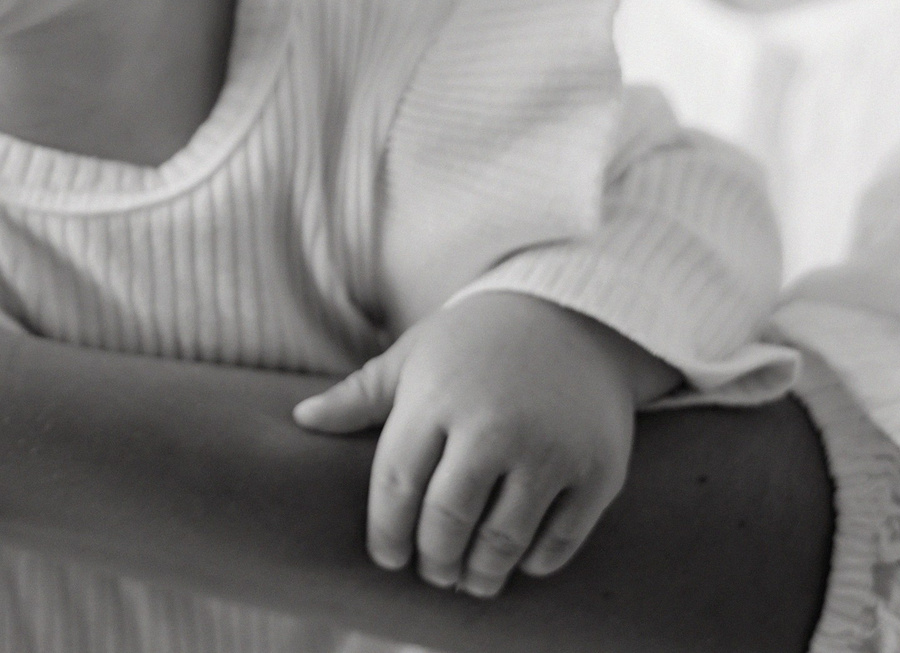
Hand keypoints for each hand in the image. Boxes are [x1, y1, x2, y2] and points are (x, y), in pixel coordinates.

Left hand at [291, 293, 675, 598]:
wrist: (573, 318)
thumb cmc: (475, 342)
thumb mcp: (414, 356)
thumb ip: (360, 395)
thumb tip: (302, 419)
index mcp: (437, 400)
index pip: (398, 486)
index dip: (387, 532)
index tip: (387, 557)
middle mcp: (493, 427)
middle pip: (447, 520)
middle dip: (434, 559)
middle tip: (432, 573)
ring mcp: (550, 451)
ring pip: (503, 540)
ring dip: (481, 573)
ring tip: (470, 581)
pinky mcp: (597, 471)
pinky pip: (560, 538)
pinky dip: (535, 561)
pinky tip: (519, 562)